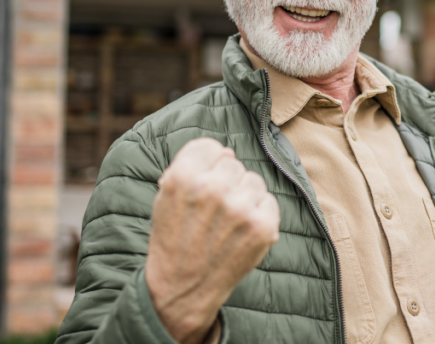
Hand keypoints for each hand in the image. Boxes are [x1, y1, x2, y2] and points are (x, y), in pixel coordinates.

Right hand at [145, 138, 280, 343]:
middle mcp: (212, 188)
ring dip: (244, 197)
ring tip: (226, 223)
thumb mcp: (166, 197)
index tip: (202, 184)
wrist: (182, 288)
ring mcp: (240, 208)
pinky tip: (241, 232)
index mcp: (183, 177)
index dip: (207, 165)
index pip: (210, 147)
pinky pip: (269, 201)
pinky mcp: (262, 226)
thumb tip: (228, 153)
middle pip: (233, 164)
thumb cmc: (174, 239)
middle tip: (212, 212)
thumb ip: (191, 167)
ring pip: (253, 181)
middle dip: (225, 183)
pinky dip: (259, 214)